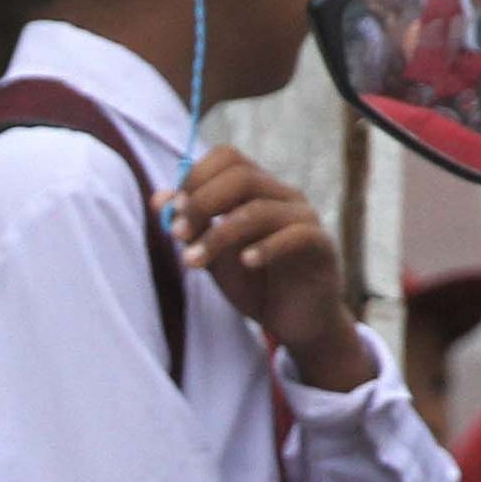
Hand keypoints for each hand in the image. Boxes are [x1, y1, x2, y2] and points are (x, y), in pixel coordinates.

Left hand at [167, 149, 369, 384]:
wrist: (294, 322)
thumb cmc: (255, 285)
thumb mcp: (213, 258)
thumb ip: (191, 229)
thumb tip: (158, 199)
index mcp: (257, 191)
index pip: (228, 158)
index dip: (195, 177)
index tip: (173, 211)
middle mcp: (283, 196)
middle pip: (241, 176)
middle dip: (202, 203)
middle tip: (177, 235)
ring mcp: (305, 218)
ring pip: (260, 209)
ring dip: (219, 235)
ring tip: (193, 262)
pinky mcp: (322, 246)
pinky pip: (296, 235)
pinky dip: (266, 248)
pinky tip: (246, 263)